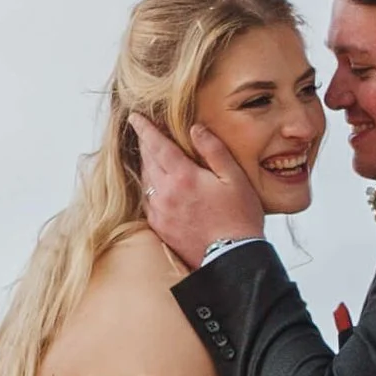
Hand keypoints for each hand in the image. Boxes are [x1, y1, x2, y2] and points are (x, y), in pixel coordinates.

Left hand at [130, 111, 264, 268]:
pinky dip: (150, 187)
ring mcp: (160, 212)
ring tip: (151, 155)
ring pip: (146, 181)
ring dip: (147, 165)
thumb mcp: (234, 177)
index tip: (135, 117)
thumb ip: (213, 150)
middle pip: (148, 161)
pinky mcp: (160, 227)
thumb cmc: (239, 217)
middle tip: (144, 132)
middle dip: (145, 144)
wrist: (231, 258)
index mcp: (183, 177)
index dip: (145, 129)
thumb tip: (195, 128)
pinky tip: (157, 184)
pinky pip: (148, 200)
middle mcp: (166, 194)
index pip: (157, 145)